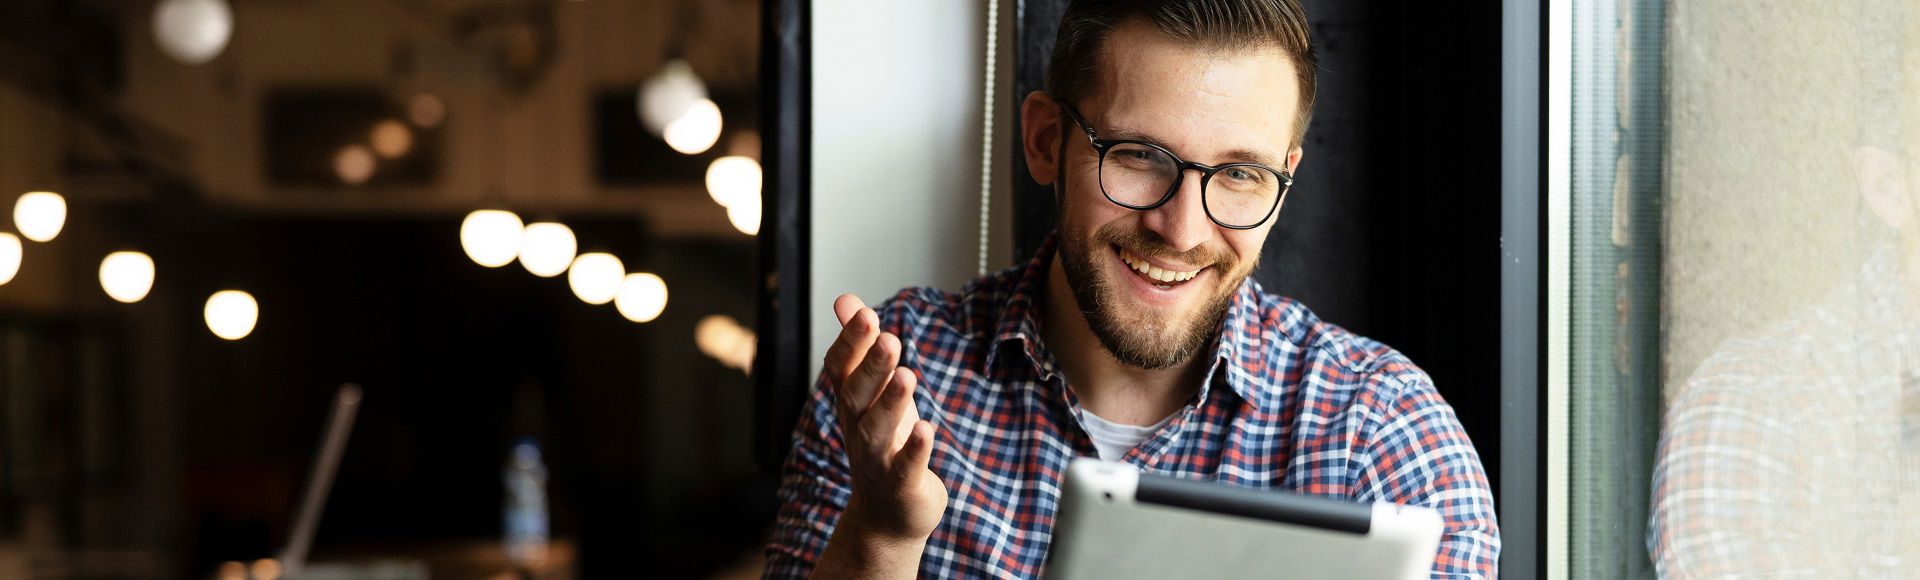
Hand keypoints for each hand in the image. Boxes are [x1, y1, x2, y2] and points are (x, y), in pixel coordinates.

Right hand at [822, 293, 947, 542]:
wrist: (887, 515)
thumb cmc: (885, 443)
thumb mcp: (871, 392)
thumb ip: (859, 346)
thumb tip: (845, 299)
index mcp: (851, 405)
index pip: (841, 370)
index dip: (849, 343)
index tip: (863, 313)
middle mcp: (858, 430)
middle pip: (857, 396)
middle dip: (871, 366)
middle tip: (889, 338)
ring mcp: (878, 460)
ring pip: (878, 430)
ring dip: (891, 403)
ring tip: (907, 376)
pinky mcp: (902, 486)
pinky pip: (906, 467)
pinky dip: (915, 450)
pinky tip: (926, 430)